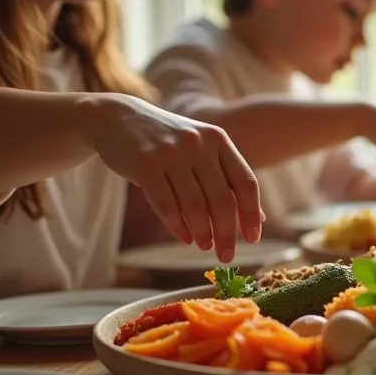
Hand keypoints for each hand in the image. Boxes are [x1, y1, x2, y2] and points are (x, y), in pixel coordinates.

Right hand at [87, 95, 262, 262]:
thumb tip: (257, 219)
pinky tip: (184, 238)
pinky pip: (166, 205)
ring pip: (194, 205)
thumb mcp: (202, 151)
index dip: (251, 214)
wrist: (118, 118)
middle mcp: (198, 144)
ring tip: (205, 245)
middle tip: (226, 256)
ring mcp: (170, 153)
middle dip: (227, 233)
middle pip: (222, 199)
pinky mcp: (144, 164)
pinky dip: (177, 226)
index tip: (252, 240)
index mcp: (218, 140)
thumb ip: (228, 180)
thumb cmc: (168, 143)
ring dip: (202, 232)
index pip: (245, 182)